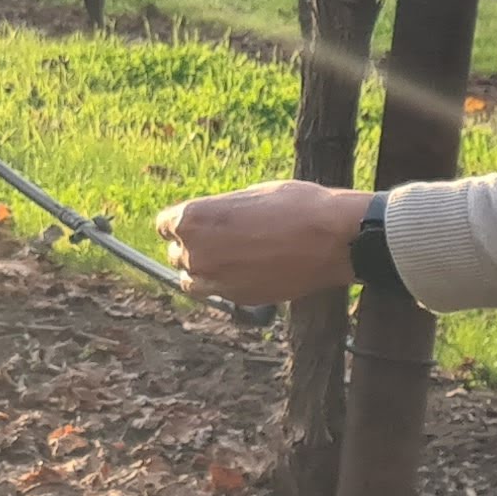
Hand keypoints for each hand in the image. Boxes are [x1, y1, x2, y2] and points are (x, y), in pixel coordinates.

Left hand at [155, 180, 377, 303]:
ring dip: (203, 270)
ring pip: (191, 280)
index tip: (196, 223)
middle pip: (177, 253)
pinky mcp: (237, 300)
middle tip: (220, 238)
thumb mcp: (248, 195)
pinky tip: (247, 270)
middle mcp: (196, 253)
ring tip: (229, 258)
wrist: (332, 238)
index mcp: (193, 219)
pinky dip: (224, 285)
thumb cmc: (295, 206)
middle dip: (193, 246)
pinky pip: (217, 294)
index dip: (180, 223)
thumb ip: (218, 213)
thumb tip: (209, 223)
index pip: (164, 225)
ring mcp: (216, 281)